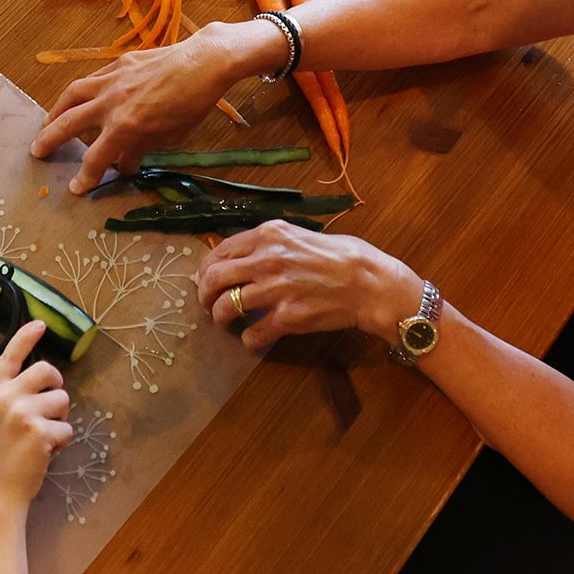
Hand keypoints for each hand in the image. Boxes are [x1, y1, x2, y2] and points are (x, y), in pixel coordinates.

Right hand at [0, 320, 73, 505]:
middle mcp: (2, 397)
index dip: (27, 336)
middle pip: (46, 370)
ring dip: (59, 418)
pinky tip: (45, 453)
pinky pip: (66, 428)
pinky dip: (61, 442)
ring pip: (62, 399)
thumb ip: (1, 395)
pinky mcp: (40, 432)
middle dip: (56, 384)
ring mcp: (21, 413)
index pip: (9, 355)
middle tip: (51, 402)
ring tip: (42, 436)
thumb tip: (32, 377)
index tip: (41, 324)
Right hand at [31, 21, 272, 190]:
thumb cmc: (191, 105)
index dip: (85, 177)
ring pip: (72, 95)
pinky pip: (91, 79)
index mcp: (125, 127)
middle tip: (37, 151)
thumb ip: (140, 150)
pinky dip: (81, 91)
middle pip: (69, 124)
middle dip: (50, 140)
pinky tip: (79, 97)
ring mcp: (112, 80)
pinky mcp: (118, 64)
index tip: (76, 188)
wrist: (203, 63)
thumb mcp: (167, 137)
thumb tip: (123, 165)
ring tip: (47, 121)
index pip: (96, 159)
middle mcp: (111, 104)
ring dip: (55, 110)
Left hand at [198, 224, 426, 353]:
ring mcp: (275, 290)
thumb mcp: (301, 235)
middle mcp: (266, 259)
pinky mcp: (286, 318)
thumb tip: (242, 256)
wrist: (370, 284)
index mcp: (269, 235)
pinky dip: (248, 339)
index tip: (206, 280)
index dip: (206, 269)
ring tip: (226, 322)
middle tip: (207, 304)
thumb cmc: (343, 256)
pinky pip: (251, 334)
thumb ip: (271, 243)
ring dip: (220, 318)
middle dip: (203, 294)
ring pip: (225, 308)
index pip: (220, 251)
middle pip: (214, 278)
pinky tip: (254, 336)